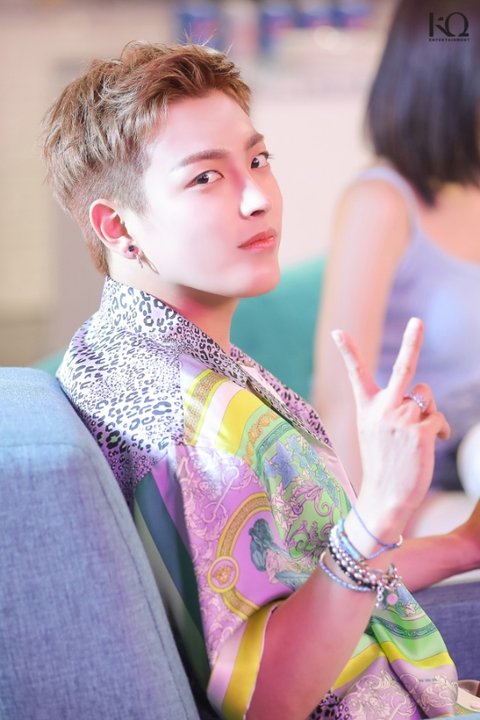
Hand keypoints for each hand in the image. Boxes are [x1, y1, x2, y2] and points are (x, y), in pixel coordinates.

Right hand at [332, 317, 449, 538]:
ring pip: (427, 396)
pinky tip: (431, 444)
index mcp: (367, 408)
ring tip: (419, 434)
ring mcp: (402, 419)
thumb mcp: (378, 431)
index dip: (347, 351)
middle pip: (402, 368)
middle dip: (412, 341)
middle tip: (417, 321)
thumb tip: (424, 395)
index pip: (356, 374)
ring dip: (429, 411)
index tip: (337, 331)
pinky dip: (439, 430)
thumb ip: (397, 407)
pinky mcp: (421, 431)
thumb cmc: (384, 462)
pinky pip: (439, 418)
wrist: (386, 496)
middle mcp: (383, 409)